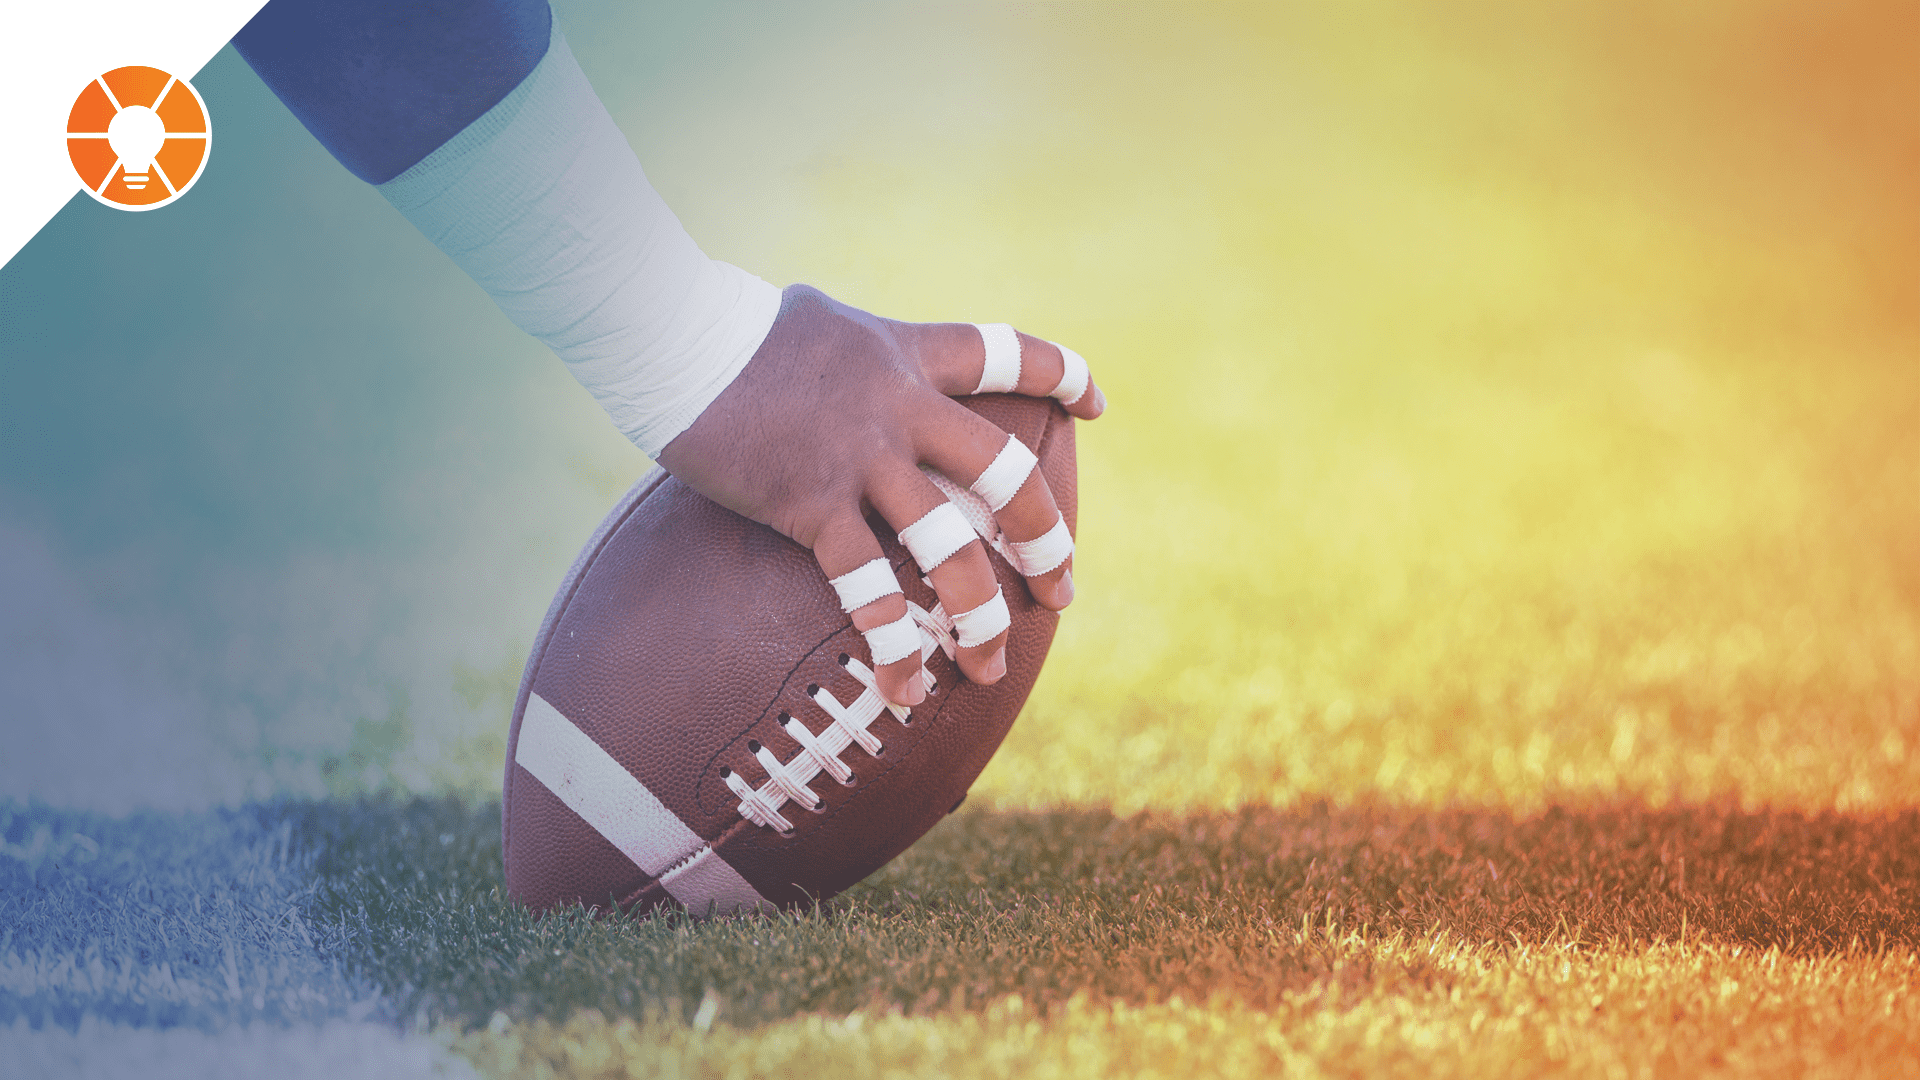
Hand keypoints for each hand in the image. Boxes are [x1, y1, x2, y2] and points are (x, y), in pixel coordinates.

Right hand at [657, 285, 1105, 706]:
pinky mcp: (811, 503)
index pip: (1007, 354)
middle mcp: (901, 407)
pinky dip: (892, 644)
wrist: (672, 334)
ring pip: (950, 546)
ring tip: (989, 666)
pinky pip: (866, 586)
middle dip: (1044, 540)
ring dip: (980, 614)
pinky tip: (904, 689)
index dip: (1063, 375)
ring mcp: (861, 458)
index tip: (1095, 405)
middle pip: (1005, 474)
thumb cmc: (732, 325)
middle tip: (1062, 591)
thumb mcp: (820, 322)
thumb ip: (860, 350)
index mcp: (908, 354)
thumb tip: (860, 358)